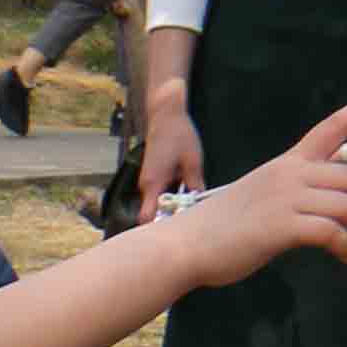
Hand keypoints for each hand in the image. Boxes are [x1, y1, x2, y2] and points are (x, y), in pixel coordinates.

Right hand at [137, 102, 207, 220]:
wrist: (165, 117)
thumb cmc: (179, 136)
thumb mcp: (193, 161)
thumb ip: (194, 184)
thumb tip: (199, 204)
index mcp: (153, 183)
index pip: (147, 217)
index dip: (160, 227)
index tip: (179, 230)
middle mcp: (146, 185)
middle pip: (152, 213)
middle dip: (170, 219)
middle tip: (193, 220)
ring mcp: (148, 181)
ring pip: (157, 203)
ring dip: (172, 206)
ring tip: (193, 206)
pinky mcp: (152, 176)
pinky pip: (160, 194)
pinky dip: (171, 197)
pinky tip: (188, 193)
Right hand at [156, 87, 346, 287]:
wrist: (183, 246)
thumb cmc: (224, 225)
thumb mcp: (265, 191)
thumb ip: (302, 187)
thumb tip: (341, 195)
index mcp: (289, 161)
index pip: (333, 125)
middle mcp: (291, 173)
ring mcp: (286, 198)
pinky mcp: (281, 226)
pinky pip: (333, 232)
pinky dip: (344, 246)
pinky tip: (339, 256)